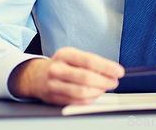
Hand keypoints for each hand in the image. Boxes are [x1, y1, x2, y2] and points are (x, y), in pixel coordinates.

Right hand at [8, 47, 124, 104]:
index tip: (119, 71)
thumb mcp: (72, 56)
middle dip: (105, 81)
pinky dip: (90, 99)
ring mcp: (54, 85)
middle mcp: (57, 69)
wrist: (36, 76)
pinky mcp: (54, 98)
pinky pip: (77, 102)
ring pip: (82, 92)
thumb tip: (110, 71)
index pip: (89, 60)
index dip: (107, 67)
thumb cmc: (61, 64)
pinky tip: (96, 94)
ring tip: (106, 87)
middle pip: (86, 78)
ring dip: (99, 92)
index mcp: (64, 54)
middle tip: (115, 81)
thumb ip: (89, 62)